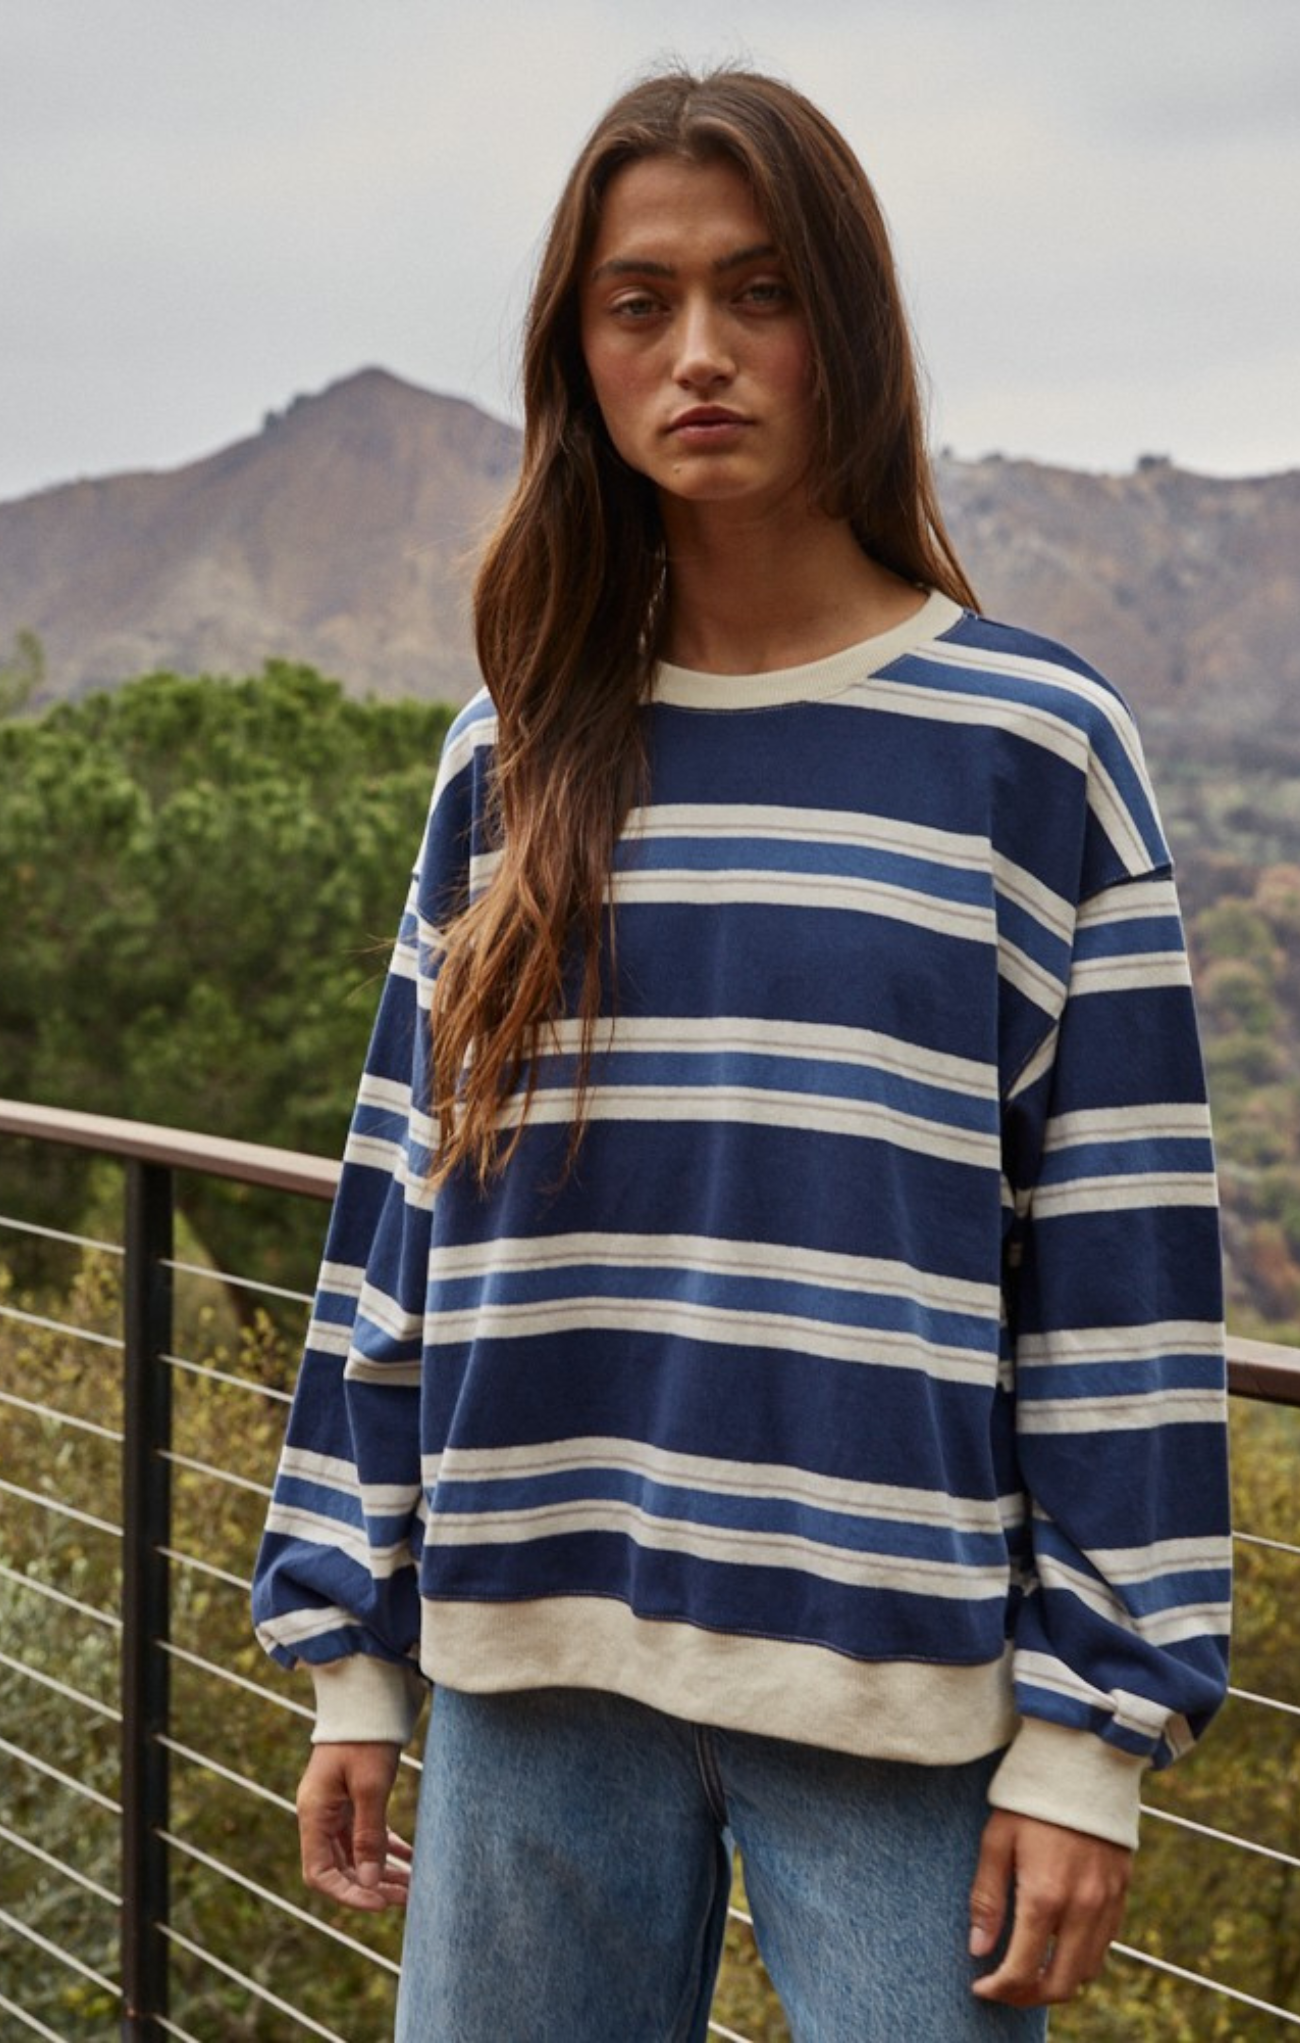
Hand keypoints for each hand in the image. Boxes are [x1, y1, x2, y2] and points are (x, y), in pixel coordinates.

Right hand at [296, 1740, 411, 1911]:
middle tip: (407, 1898)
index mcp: (314, 1814)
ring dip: (381, 1872)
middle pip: (339, 1868)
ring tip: (413, 1887)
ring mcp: (335, 1808)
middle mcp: (319, 1815)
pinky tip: (410, 1860)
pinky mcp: (352, 1799)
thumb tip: (369, 1883)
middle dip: (371, 1886)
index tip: (381, 1903)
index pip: (320, 1874)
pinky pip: (366, 1836)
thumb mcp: (370, 1787)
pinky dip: (386, 1850)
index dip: (348, 1895)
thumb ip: (368, 1837)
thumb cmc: (366, 1738)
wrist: (368, 1698)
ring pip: (355, 1855)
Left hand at [968, 1810, 1131, 2005]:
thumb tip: (978, 1949)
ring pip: (1089, 1970)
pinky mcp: (1123, 1890)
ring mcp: (1108, 1901)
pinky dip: (1083, 1958)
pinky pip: (1107, 1943)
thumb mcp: (996, 1840)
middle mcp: (1083, 1907)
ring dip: (1059, 1982)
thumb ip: (987, 1898)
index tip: (982, 1988)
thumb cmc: (1031, 1797)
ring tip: (1031, 1971)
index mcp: (1045, 1896)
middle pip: (1061, 1983)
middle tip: (1005, 1989)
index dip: (1000, 1989)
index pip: (1023, 1970)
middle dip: (1029, 1996)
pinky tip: (1060, 1945)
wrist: (1083, 1760)